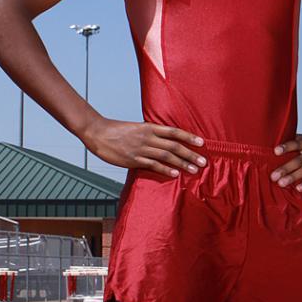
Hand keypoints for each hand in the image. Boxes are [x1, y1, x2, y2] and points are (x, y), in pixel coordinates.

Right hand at [86, 119, 206, 176]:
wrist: (98, 133)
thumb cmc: (117, 131)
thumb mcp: (136, 128)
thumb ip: (150, 134)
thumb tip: (163, 141)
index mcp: (149, 127)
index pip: (174, 132)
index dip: (189, 137)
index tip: (202, 142)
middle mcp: (148, 137)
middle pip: (174, 146)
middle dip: (191, 154)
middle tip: (204, 161)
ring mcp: (141, 148)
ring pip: (167, 156)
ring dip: (182, 163)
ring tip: (194, 170)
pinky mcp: (134, 159)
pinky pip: (153, 165)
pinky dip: (165, 169)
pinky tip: (175, 174)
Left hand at [270, 132, 301, 191]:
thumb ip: (293, 140)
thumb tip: (273, 140)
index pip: (296, 143)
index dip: (286, 147)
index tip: (275, 151)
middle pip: (298, 160)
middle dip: (285, 168)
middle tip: (273, 176)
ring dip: (293, 177)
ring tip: (281, 183)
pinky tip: (298, 188)